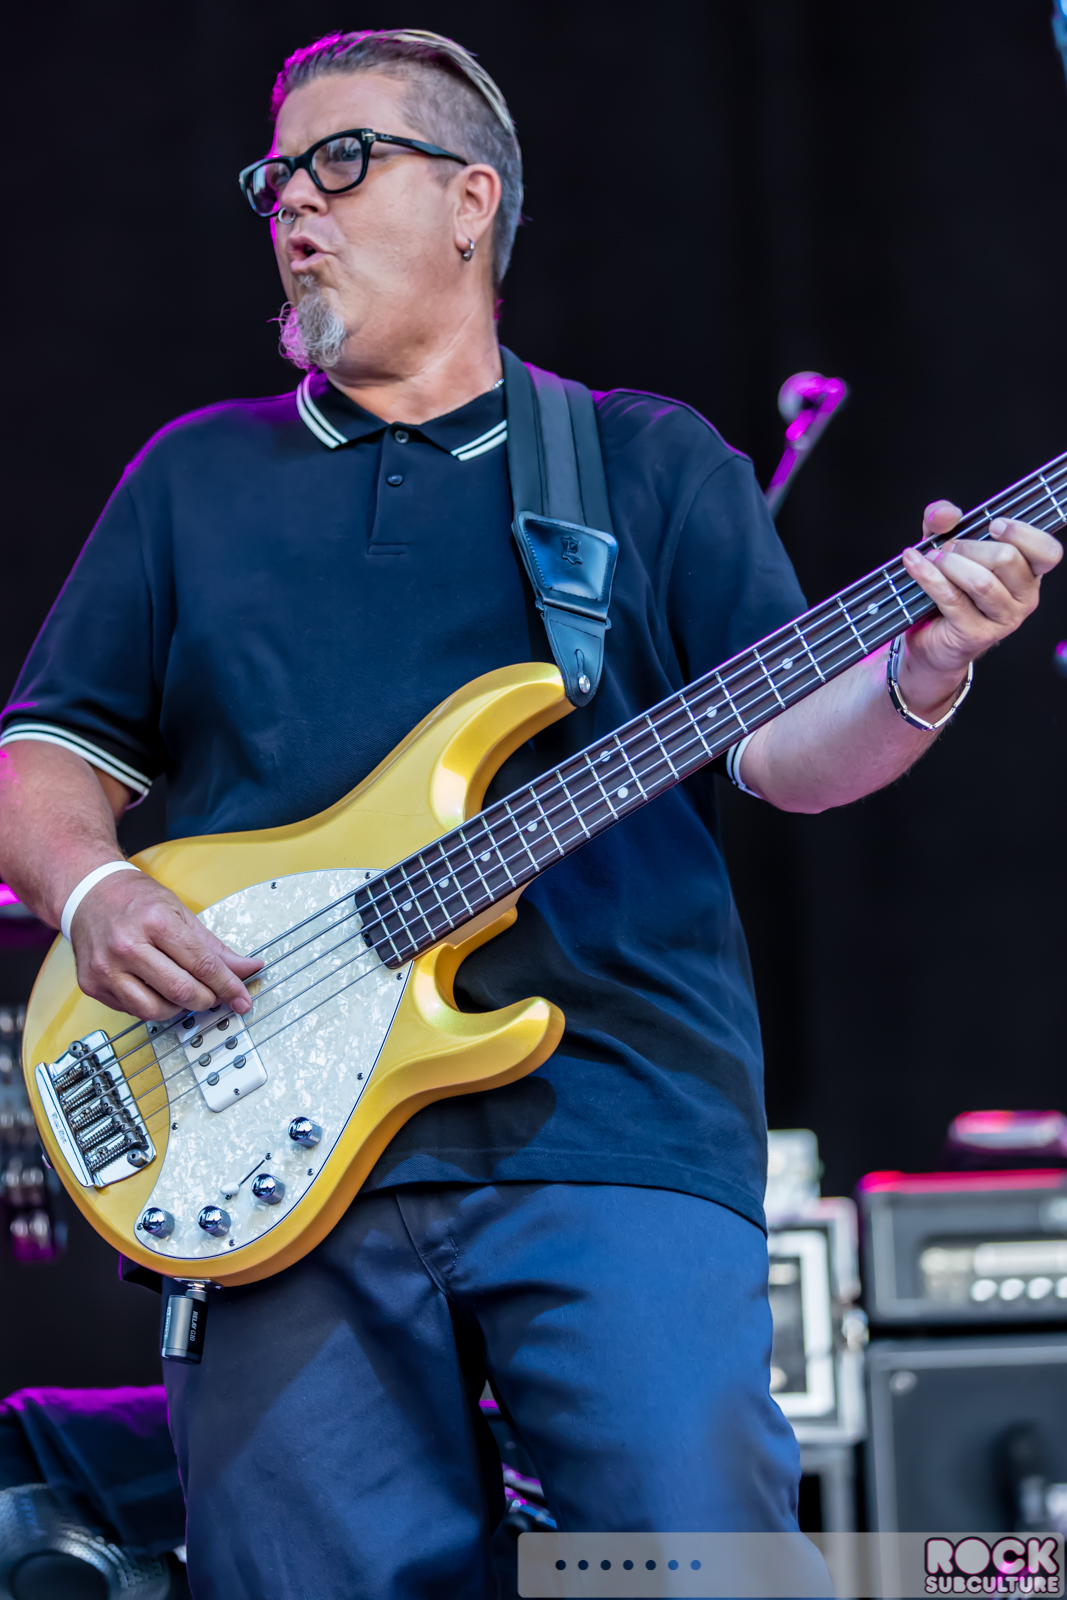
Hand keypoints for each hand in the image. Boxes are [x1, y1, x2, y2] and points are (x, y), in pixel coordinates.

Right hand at [70, 868, 262, 1021]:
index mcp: (155, 922)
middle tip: (213, 996)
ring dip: (178, 1008)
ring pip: (154, 1010)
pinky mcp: (92, 985)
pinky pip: (131, 1010)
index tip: (241, 999)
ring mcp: (106, 968)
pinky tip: (155, 989)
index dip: (227, 986)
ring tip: (183, 992)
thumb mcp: (180, 912)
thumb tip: (246, 968)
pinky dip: (151, 1005)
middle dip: (206, 1000)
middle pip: (181, 991)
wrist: (88, 893)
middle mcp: (127, 946)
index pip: (202, 965)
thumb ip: (214, 947)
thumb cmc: (134, 899)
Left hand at [897, 502, 1061, 712]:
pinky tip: (914, 564)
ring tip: (931, 559)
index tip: (993, 525)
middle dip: (968, 546)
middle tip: (946, 549)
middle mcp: (1024, 597)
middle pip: (1006, 558)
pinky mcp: (976, 634)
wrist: (931, 641)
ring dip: (949, 563)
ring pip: (981, 581)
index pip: (1047, 552)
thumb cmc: (949, 591)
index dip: (1022, 533)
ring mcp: (1003, 619)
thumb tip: (946, 513)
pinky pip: (952, 598)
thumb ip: (946, 523)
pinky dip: (928, 576)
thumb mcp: (948, 548)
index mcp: (1029, 573)